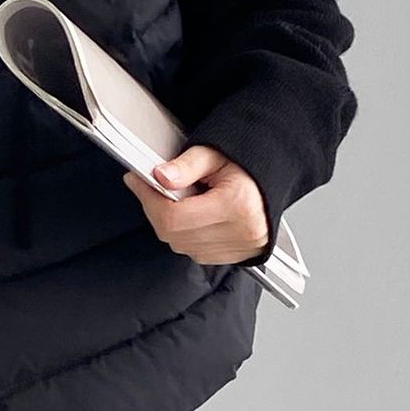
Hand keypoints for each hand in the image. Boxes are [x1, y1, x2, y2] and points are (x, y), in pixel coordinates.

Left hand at [121, 147, 269, 266]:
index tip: (138, 182)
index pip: (174, 216)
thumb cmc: (249, 165)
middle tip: (152, 188)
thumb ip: (186, 165)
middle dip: (156, 211)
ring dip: (172, 225)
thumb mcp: (215, 154)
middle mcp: (241, 231)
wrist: (272, 181)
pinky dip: (187, 236)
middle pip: (175, 235)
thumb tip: (161, 177)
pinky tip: (193, 217)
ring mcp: (240, 248)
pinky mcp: (237, 256)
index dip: (149, 200)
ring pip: (182, 246)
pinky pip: (196, 253)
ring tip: (179, 200)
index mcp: (236, 205)